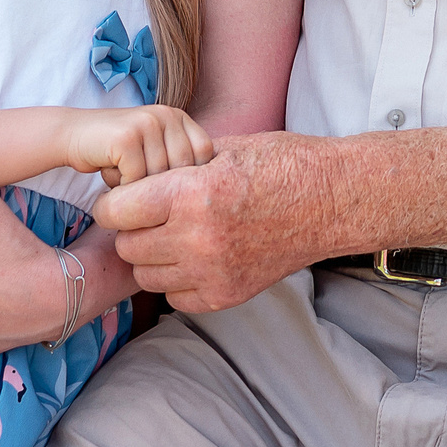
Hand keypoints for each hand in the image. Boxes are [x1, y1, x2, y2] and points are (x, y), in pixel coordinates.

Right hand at [61, 105, 216, 188]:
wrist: (73, 136)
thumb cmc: (118, 152)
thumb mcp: (156, 150)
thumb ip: (179, 160)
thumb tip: (211, 196)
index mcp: (180, 117)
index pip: (204, 156)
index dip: (187, 179)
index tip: (164, 184)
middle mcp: (168, 115)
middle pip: (182, 172)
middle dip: (159, 186)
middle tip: (135, 177)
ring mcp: (148, 123)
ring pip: (159, 179)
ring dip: (137, 187)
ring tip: (121, 170)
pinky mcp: (127, 137)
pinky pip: (136, 181)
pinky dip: (121, 186)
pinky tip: (109, 168)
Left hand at [95, 132, 323, 313]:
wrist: (331, 200)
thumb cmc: (281, 164)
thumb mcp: (222, 148)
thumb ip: (174, 167)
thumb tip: (133, 174)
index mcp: (191, 195)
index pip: (115, 212)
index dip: (116, 201)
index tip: (126, 195)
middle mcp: (197, 239)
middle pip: (127, 246)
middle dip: (132, 228)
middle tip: (152, 214)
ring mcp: (212, 273)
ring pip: (146, 276)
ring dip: (153, 256)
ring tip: (176, 234)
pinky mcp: (227, 296)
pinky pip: (175, 297)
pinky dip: (178, 280)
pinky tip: (197, 256)